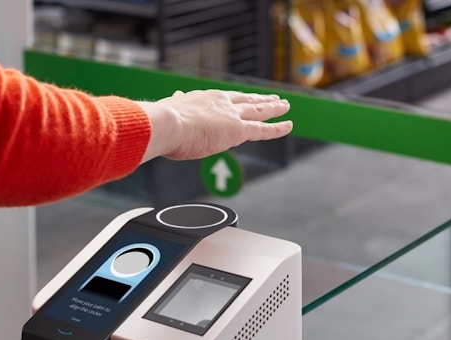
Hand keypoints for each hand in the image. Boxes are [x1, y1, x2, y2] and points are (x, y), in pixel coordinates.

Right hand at [137, 90, 291, 162]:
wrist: (166, 124)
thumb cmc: (162, 123)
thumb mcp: (170, 110)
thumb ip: (176, 104)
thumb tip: (173, 98)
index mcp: (204, 99)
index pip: (225, 99)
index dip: (236, 100)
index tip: (242, 98)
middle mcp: (221, 103)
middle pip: (246, 100)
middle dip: (260, 99)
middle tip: (273, 98)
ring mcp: (232, 116)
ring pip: (259, 110)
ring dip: (274, 108)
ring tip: (286, 106)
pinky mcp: (238, 130)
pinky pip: (263, 129)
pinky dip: (277, 127)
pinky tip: (288, 125)